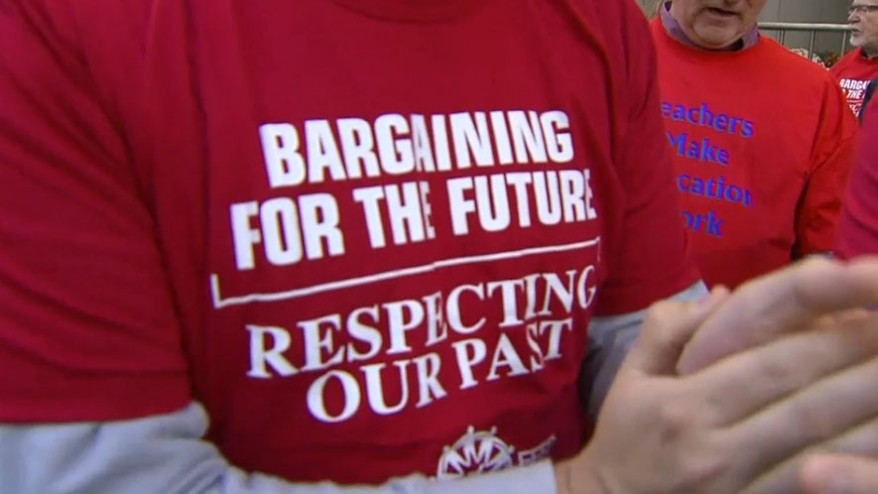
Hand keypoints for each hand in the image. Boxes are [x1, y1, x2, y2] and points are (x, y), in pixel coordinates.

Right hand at [556, 258, 877, 493]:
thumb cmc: (624, 439)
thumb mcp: (628, 378)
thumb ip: (667, 329)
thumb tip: (725, 296)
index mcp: (683, 402)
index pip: (767, 360)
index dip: (824, 332)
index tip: (866, 298)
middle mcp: (714, 443)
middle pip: (805, 399)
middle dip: (862, 360)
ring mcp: (738, 484)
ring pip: (820, 445)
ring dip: (868, 409)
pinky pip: (811, 486)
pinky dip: (851, 465)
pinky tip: (876, 445)